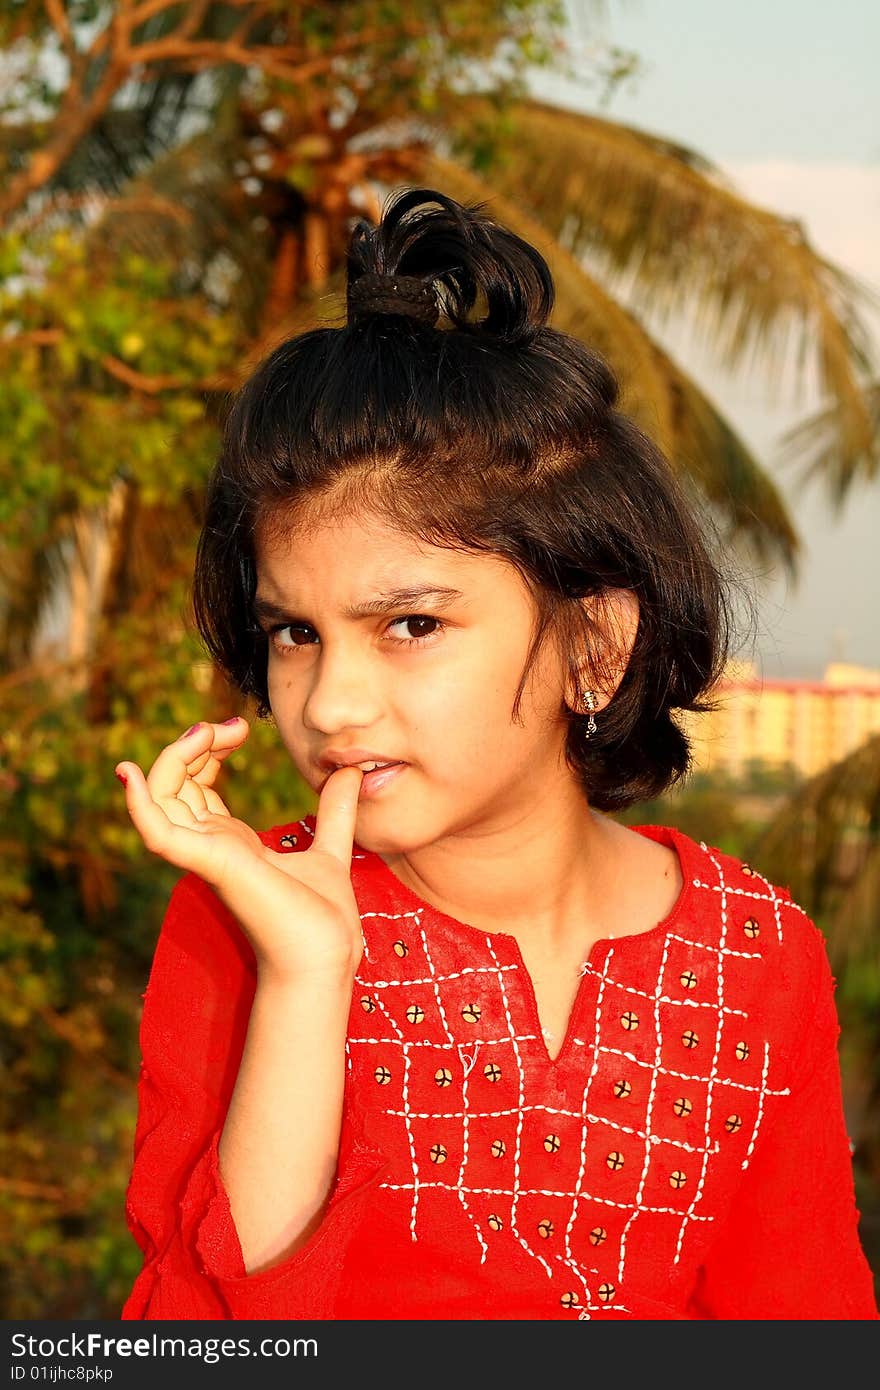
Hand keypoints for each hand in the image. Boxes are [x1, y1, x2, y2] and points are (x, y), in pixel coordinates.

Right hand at [115, 719, 364, 981]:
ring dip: (173, 757)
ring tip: (206, 732)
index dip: (208, 748)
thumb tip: (350, 772)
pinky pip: (159, 834)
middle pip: (174, 784)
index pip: (196, 785)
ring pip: (162, 798)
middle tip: (234, 726)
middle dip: (193, 744)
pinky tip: (131, 774)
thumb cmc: (323, 921)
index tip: (241, 727)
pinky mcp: (212, 865)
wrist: (327, 959)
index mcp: (232, 842)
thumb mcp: (330, 850)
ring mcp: (208, 856)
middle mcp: (212, 846)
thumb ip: (335, 813)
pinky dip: (139, 804)